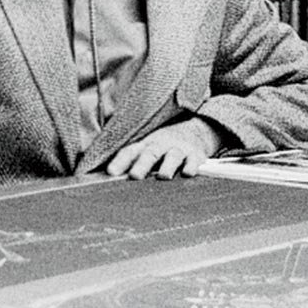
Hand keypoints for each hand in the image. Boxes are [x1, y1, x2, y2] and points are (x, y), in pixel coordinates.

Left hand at [106, 117, 221, 180]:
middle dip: (143, 164)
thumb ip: (133, 159)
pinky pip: (194, 161)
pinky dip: (191, 166)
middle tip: (135, 176)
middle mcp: (162, 145)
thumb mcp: (148, 146)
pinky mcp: (196, 156)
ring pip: (173, 156)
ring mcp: (179, 149)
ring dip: (168, 166)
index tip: (111, 172)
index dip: (120, 161)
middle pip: (150, 153)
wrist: (196, 131)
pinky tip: (188, 173)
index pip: (130, 151)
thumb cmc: (165, 144)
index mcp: (146, 144)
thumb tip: (111, 175)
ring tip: (163, 176)